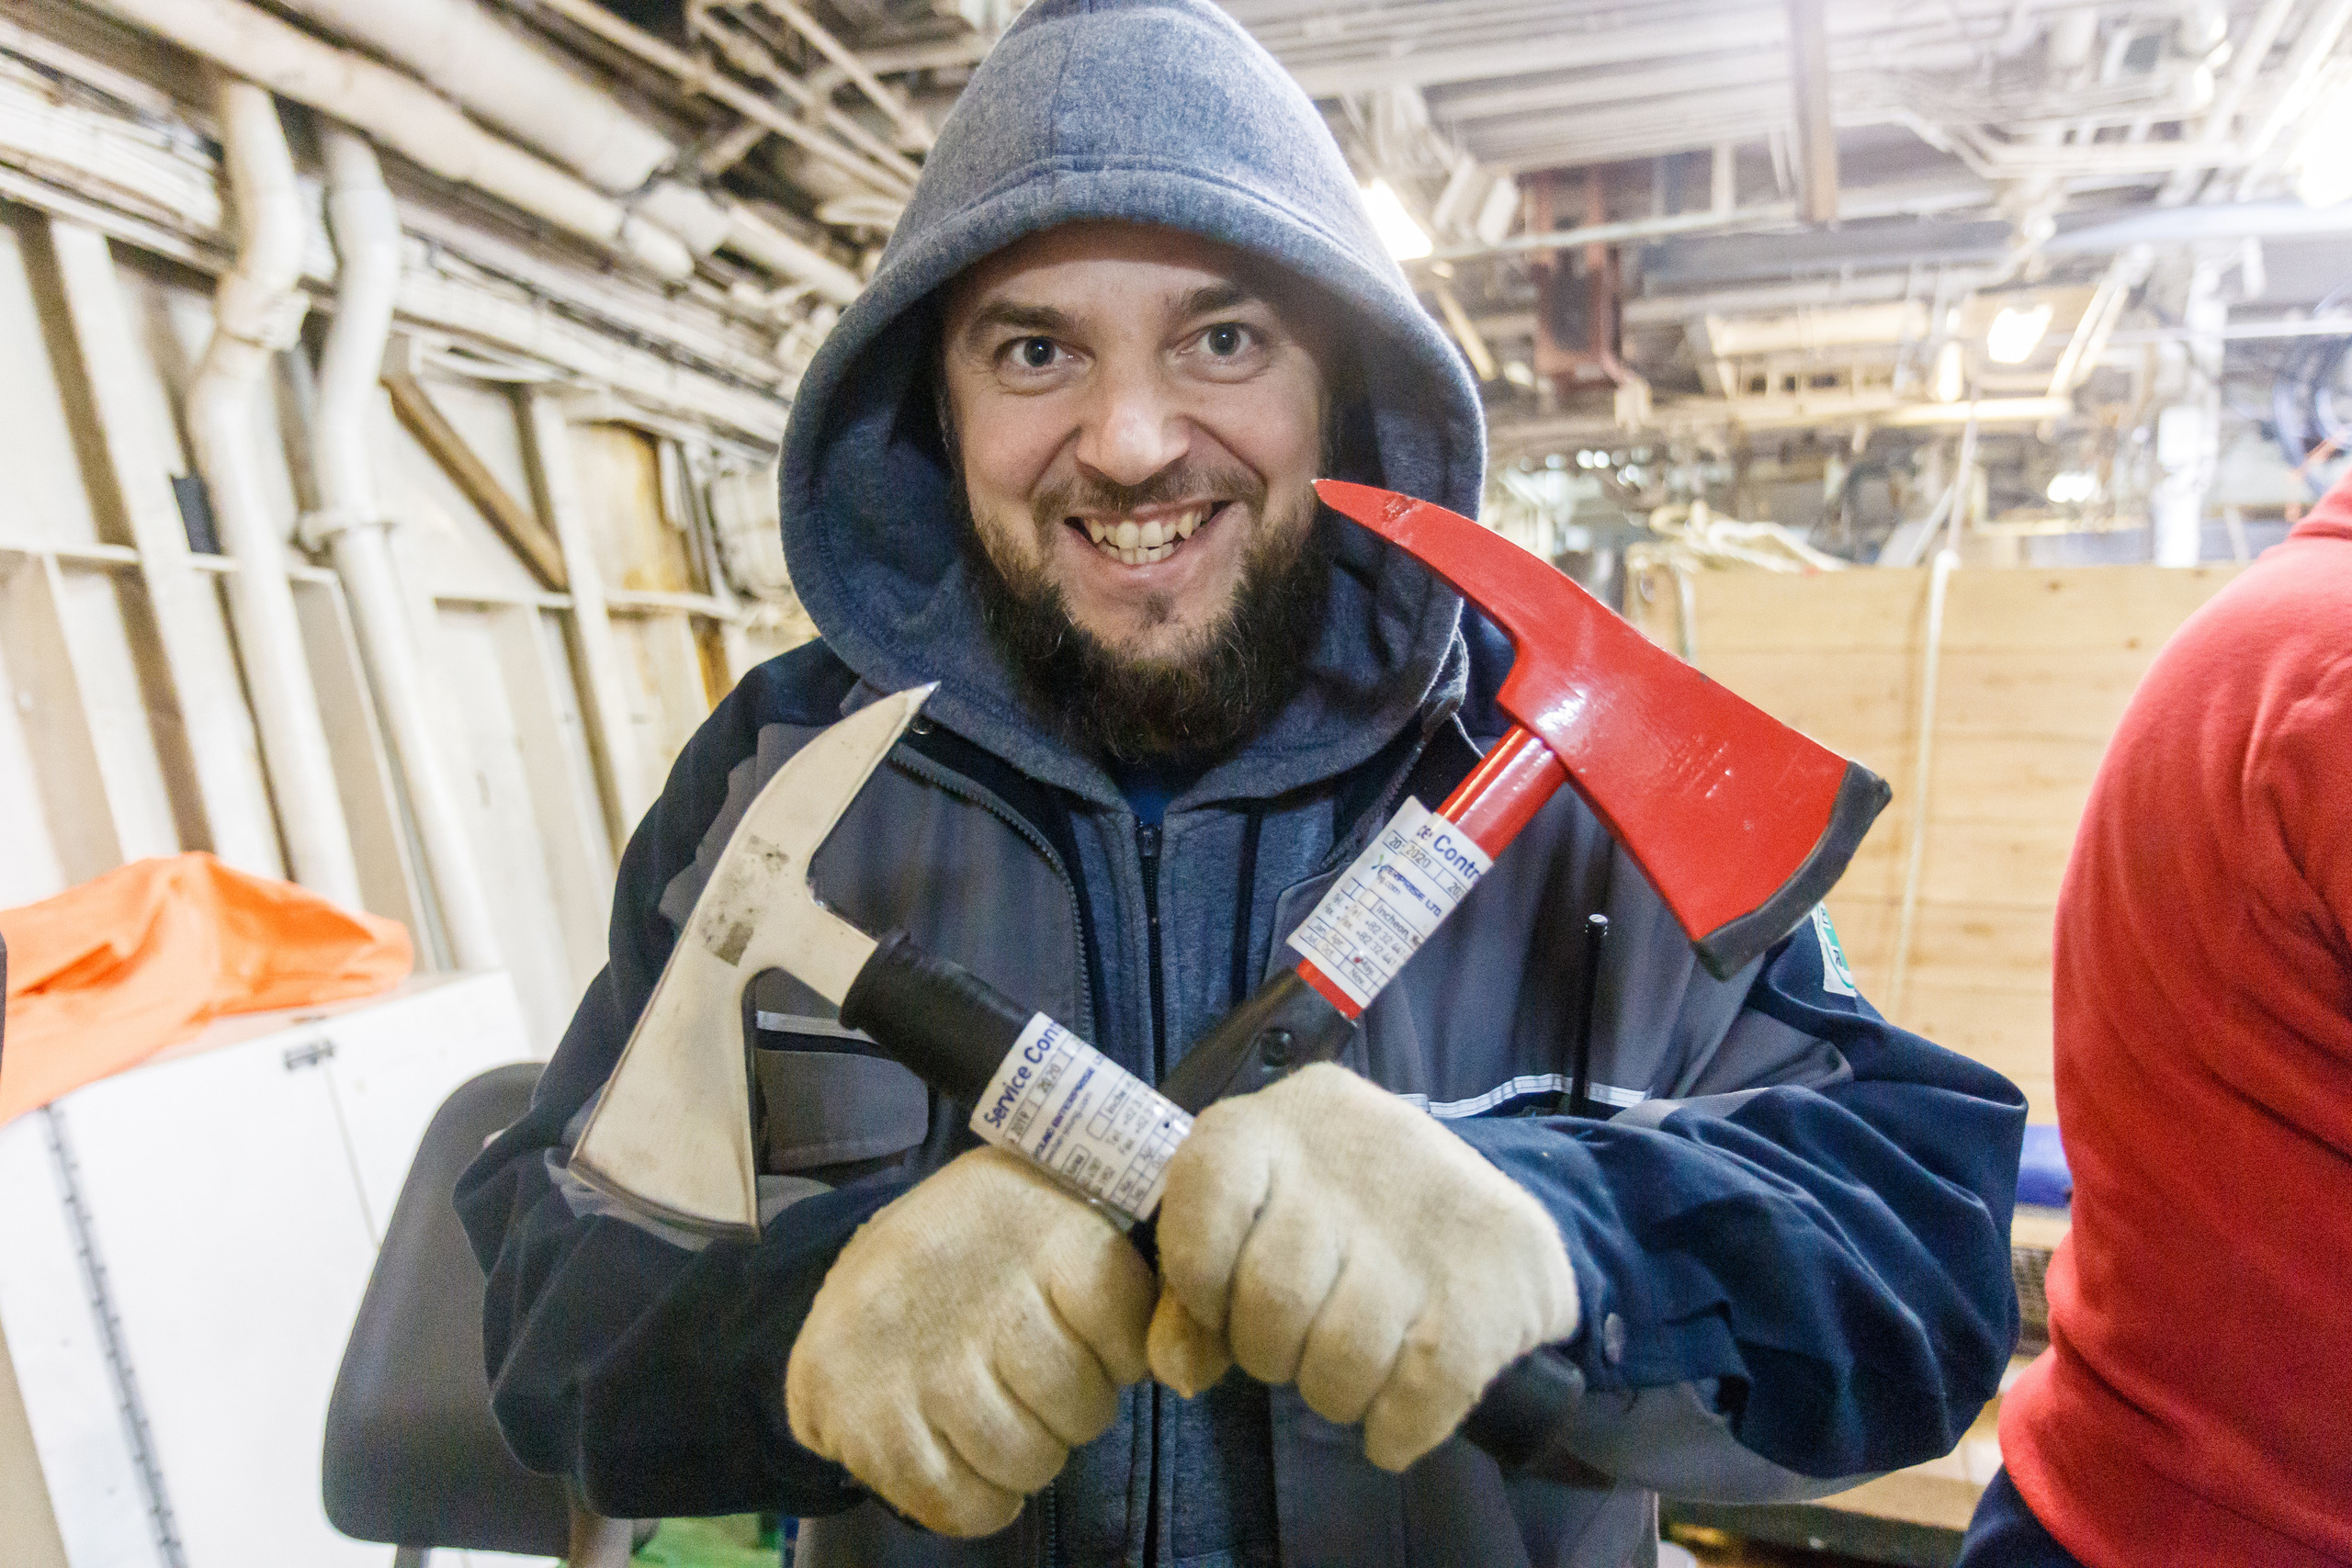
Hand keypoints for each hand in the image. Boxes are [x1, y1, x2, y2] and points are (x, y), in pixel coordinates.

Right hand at [786, 1146, 1152, 1534]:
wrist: (858, 1264)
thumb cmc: (992, 1251)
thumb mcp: (1059, 1224)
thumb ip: (1127, 1286)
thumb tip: (1188, 1368)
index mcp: (1040, 1225)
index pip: (1123, 1318)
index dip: (1122, 1352)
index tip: (1097, 1343)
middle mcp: (975, 1284)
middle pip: (1077, 1402)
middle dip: (1075, 1414)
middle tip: (1043, 1390)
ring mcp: (916, 1355)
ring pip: (1022, 1456)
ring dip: (1029, 1458)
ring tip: (1008, 1422)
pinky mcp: (863, 1414)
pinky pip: (955, 1499)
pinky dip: (980, 1503)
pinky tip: (972, 1466)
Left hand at [1147, 1062, 1579, 1471]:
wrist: (1488, 1224)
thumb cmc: (1337, 1224)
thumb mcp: (1254, 1228)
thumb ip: (1194, 1295)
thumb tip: (1179, 1370)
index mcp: (1272, 1124)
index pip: (1201, 1203)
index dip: (1200, 1282)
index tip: (1225, 1303)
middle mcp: (1349, 1150)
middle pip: (1273, 1298)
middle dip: (1273, 1351)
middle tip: (1302, 1339)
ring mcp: (1432, 1215)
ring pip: (1343, 1357)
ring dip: (1337, 1392)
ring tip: (1353, 1367)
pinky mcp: (1497, 1281)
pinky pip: (1415, 1398)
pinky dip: (1395, 1427)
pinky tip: (1398, 1412)